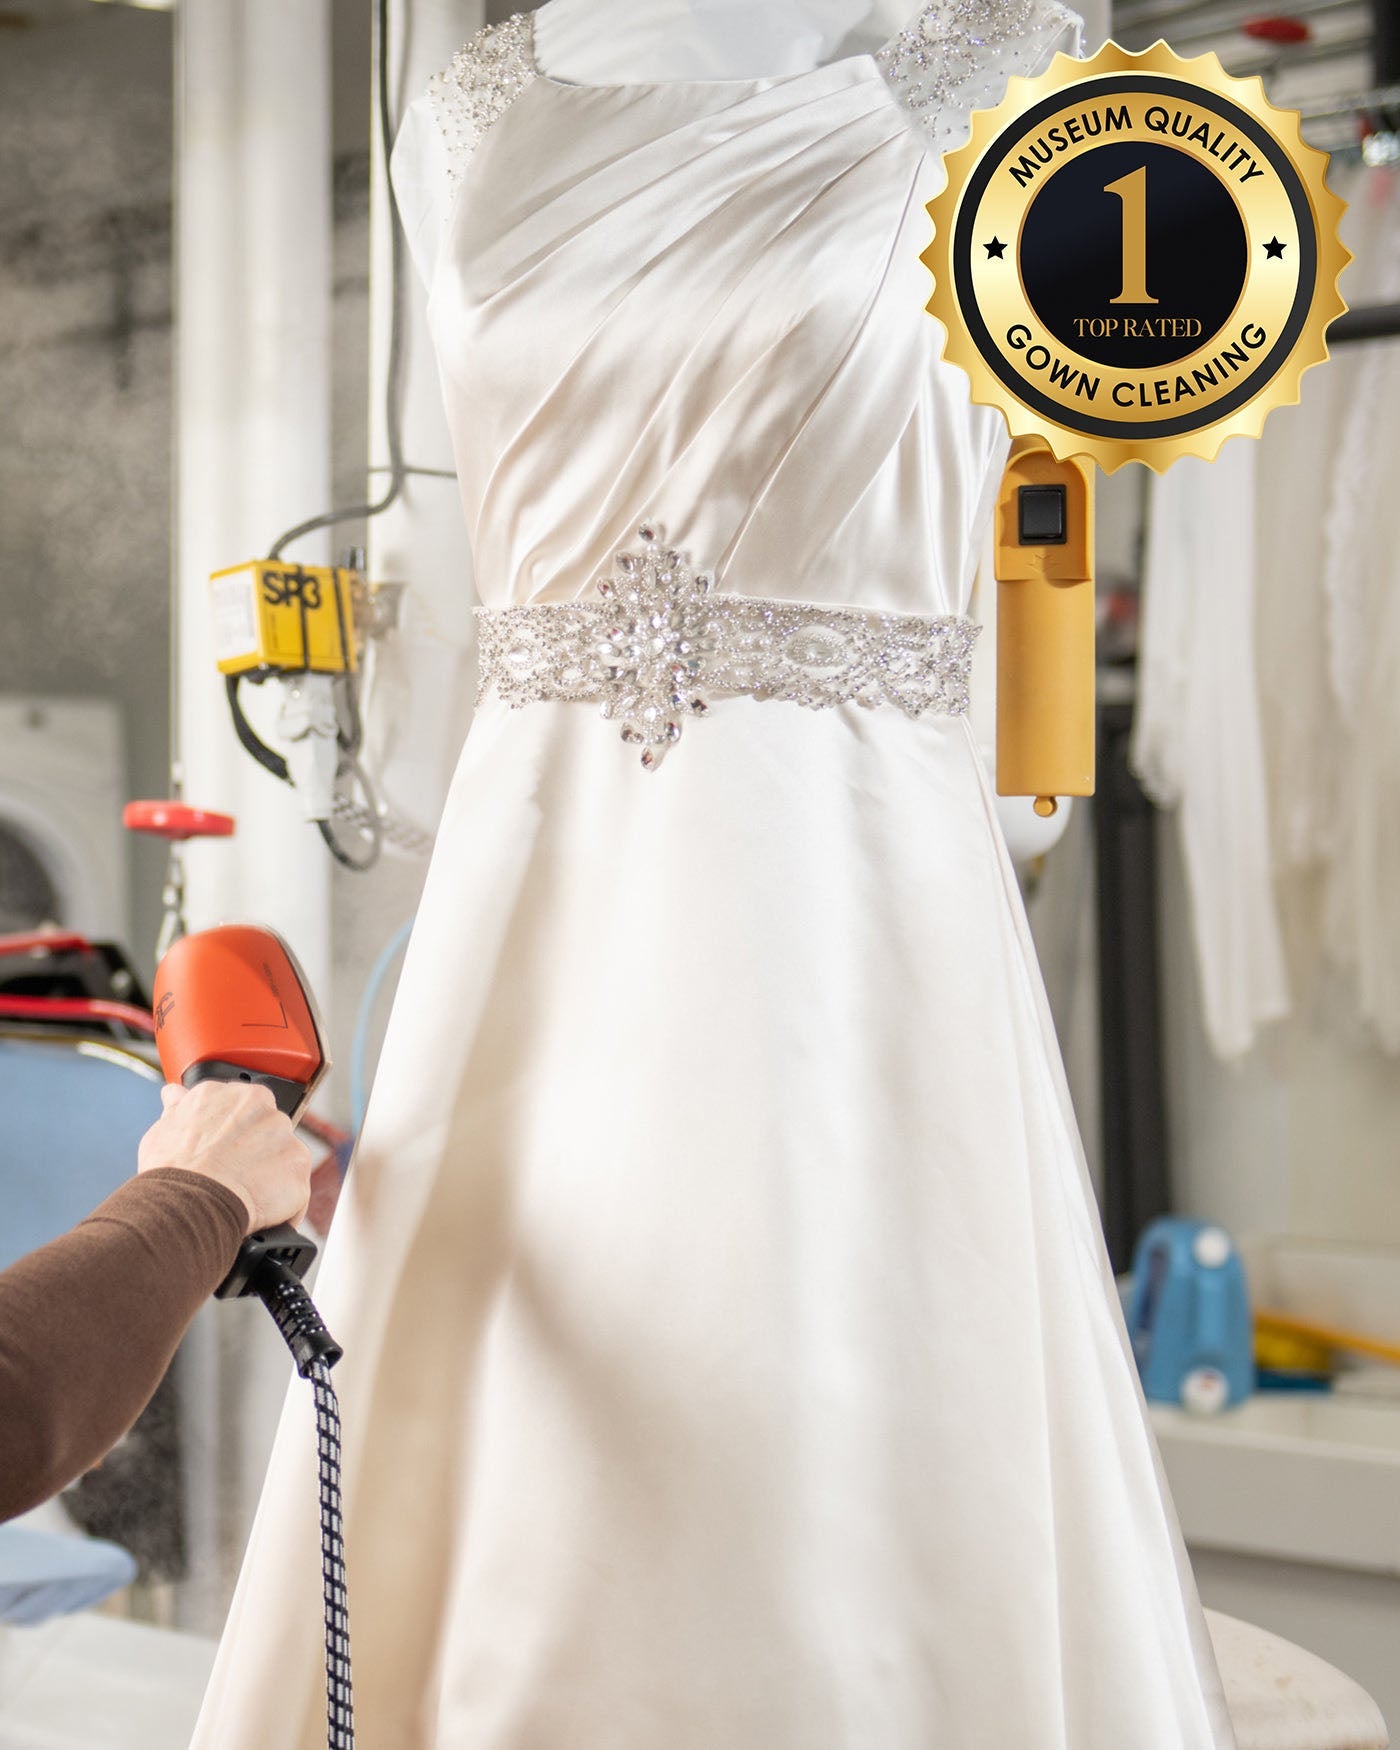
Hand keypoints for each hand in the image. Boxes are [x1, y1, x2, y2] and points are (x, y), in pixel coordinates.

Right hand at [137, 1081, 313, 1234]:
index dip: (236, 1136)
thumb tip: (175, 1094)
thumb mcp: (164, 1130)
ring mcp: (287, 1138)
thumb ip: (179, 1108)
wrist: (188, 1203)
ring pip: (284, 1160)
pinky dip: (283, 1206)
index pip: (248, 1112)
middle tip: (233, 1177)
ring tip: (243, 1197)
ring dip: (271, 1179)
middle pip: (270, 1135)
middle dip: (256, 1155)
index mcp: (237, 1096)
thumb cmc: (172, 1170)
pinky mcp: (299, 1168)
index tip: (226, 1153)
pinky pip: (296, 1190)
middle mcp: (268, 1110)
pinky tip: (259, 1214)